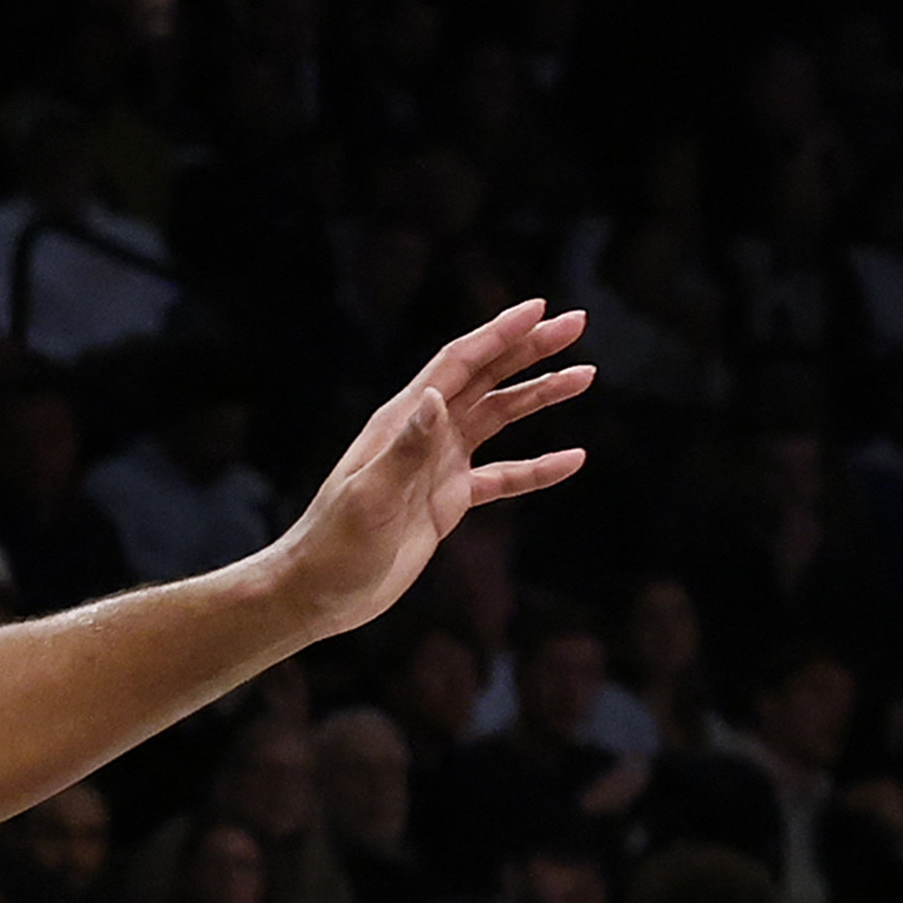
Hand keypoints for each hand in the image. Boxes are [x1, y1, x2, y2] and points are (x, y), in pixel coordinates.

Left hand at [260, 300, 590, 633]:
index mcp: (403, 420)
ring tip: (584, 375)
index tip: (538, 310)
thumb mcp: (368, 497)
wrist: (317, 592)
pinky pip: (504, 477)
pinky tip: (572, 460)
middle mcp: (425, 432)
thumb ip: (405, 449)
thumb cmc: (333, 545)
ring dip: (540, 394)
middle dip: (531, 348)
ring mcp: (440, 464)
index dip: (498, 334)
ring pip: (500, 417)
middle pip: (487, 377)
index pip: (458, 364)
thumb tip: (437, 397)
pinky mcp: (449, 500)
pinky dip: (538, 468)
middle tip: (577, 323)